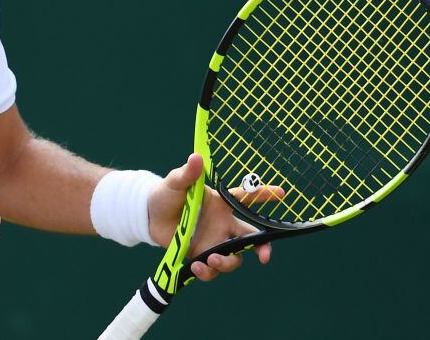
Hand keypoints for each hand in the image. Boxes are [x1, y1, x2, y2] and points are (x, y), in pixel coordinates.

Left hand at [147, 153, 283, 281]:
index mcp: (221, 204)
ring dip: (226, 263)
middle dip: (263, 248)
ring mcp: (213, 243)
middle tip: (264, 257)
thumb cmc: (167, 195)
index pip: (246, 198)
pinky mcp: (200, 256)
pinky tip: (197, 267)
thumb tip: (196, 157)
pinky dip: (207, 272)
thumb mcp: (176, 182)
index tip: (281, 193)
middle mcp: (222, 225)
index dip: (263, 194)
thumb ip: (188, 174)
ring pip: (233, 259)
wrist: (149, 216)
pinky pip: (211, 270)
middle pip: (250, 238)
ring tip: (211, 259)